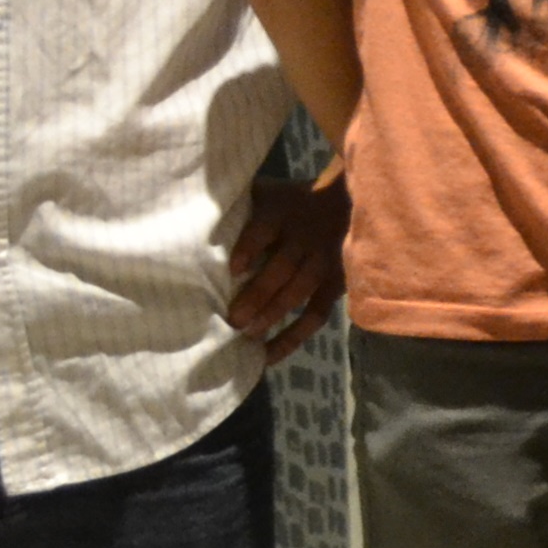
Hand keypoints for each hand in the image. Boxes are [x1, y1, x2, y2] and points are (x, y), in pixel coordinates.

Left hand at [226, 167, 349, 363]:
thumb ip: (241, 201)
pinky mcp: (335, 284)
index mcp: (283, 212)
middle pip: (282, 267)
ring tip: (250, 334)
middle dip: (258, 294)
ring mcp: (322, 262)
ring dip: (274, 313)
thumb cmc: (294, 199)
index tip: (234, 269)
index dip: (251, 247)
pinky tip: (269, 355)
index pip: (265, 229)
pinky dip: (294, 336)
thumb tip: (197, 210)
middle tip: (235, 318)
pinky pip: (316, 314)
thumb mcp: (269, 192)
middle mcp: (304, 238)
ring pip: (299, 291)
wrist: (350, 199)